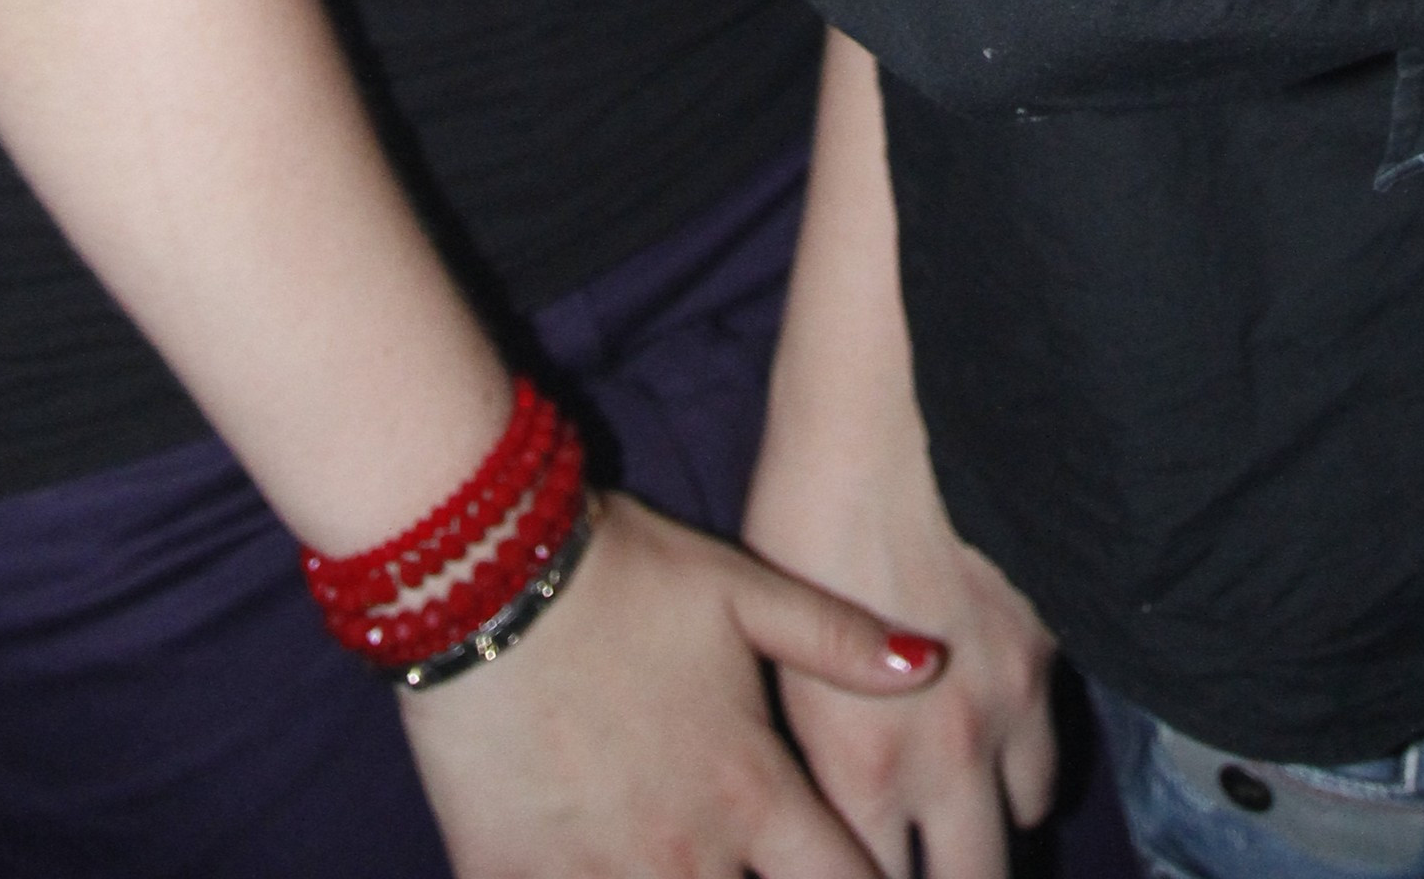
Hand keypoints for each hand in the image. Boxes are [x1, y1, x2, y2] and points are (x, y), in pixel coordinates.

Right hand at [398, 488, 936, 878]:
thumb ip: (841, 641)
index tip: (870, 874)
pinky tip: (604, 873)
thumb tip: (934, 664)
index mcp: (754, 790)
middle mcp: (691, 853)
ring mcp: (605, 876)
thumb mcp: (745, 591)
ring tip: (690, 870)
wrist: (489, 575)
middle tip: (762, 868)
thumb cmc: (627, 575)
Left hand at [746, 368, 1054, 878]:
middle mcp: (945, 758)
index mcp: (860, 765)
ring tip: (958, 793)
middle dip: (950, 875)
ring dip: (990, 813)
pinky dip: (1025, 743)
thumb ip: (805, 743)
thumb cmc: (805, 507)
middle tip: (925, 852)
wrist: (895, 403)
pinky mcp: (1053, 646)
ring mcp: (1011, 703)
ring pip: (1023, 817)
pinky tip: (994, 715)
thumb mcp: (773, 638)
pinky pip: (1051, 734)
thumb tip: (807, 797)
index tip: (860, 867)